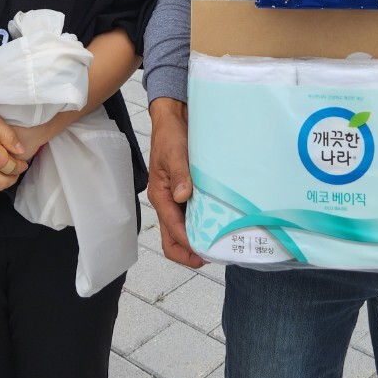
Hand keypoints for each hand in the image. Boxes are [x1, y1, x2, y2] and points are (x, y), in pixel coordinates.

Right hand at [147, 97, 203, 267]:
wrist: (174, 119)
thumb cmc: (170, 135)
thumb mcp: (174, 152)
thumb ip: (179, 174)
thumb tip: (182, 196)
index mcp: (160, 195)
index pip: (172, 228)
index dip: (188, 242)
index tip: (205, 251)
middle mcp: (167, 201)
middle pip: (172, 238)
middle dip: (189, 252)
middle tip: (211, 257)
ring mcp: (176, 199)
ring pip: (182, 230)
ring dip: (196, 241)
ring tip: (217, 247)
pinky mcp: (186, 193)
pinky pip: (192, 216)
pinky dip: (202, 226)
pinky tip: (218, 227)